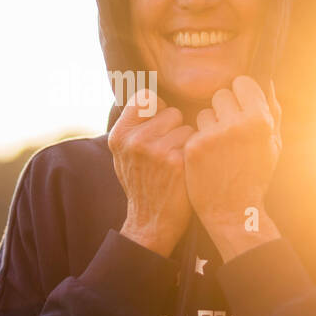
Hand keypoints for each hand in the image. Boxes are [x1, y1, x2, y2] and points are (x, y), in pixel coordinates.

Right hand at [108, 88, 195, 257]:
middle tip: (168, 151)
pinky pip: (196, 140)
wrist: (151, 221)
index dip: (157, 109)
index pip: (145, 97)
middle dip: (174, 127)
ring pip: (186, 126)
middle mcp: (134, 141)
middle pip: (170, 111)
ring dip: (186, 141)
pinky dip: (195, 153)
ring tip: (176, 161)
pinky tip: (186, 169)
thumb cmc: (142, 183)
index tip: (160, 125)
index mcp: (119, 136)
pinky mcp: (176, 162)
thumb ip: (132, 126)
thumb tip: (149, 95)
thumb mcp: (124, 155)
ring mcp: (155, 151)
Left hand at [184, 76, 283, 260]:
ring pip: (203, 111)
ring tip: (218, 149)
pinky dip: (197, 141)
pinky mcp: (193, 147)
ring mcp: (213, 135)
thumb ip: (272, 109)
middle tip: (228, 133)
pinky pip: (192, 130)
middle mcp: (236, 124)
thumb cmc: (256, 175)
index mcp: (260, 119)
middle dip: (223, 109)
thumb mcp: (273, 143)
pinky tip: (206, 159)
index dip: (240, 95)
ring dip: (208, 125)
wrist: (233, 210)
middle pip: (221, 94)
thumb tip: (267, 80)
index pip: (241, 82)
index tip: (240, 109)